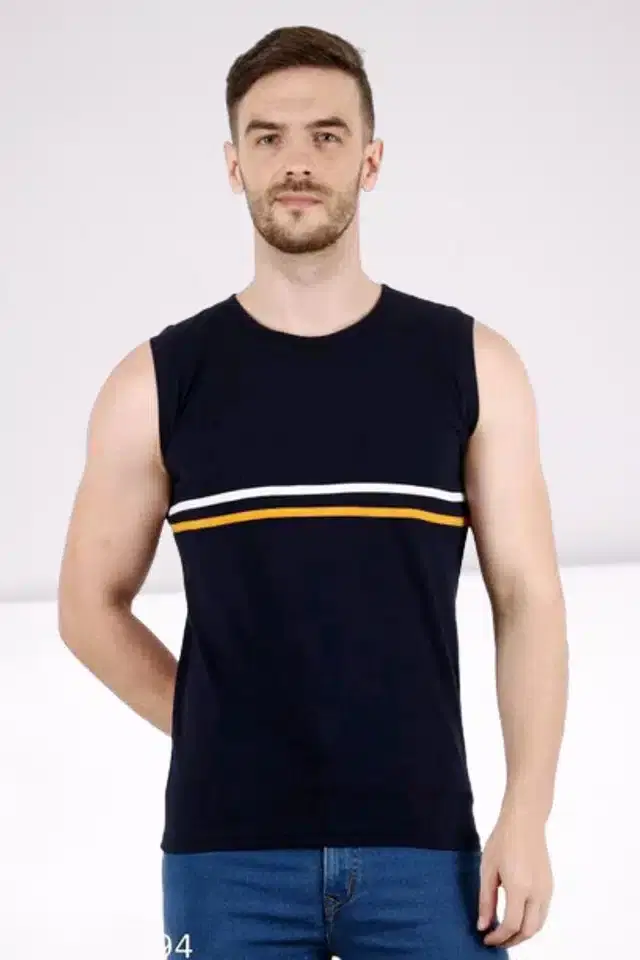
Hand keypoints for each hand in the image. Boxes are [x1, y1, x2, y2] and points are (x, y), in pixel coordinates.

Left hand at [477, 804, 553, 948]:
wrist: (525, 821)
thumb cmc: (503, 840)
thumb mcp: (487, 868)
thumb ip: (486, 900)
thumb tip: (483, 926)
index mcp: (519, 886)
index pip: (511, 924)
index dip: (498, 937)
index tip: (486, 939)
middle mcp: (537, 892)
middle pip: (528, 930)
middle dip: (512, 941)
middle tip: (495, 940)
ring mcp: (547, 889)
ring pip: (538, 925)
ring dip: (522, 933)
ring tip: (504, 932)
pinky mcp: (550, 886)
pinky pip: (542, 913)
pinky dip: (530, 922)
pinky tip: (516, 917)